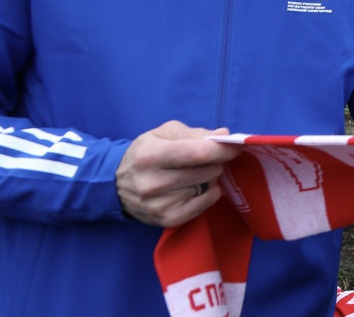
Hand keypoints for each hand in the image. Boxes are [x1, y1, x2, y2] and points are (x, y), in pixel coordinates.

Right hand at [115, 120, 241, 226]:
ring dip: (210, 178)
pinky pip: (203, 206)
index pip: (197, 153)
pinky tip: (198, 187)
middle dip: (216, 162)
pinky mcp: (166, 220)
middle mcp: (152, 183)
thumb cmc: (146, 151)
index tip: (236, 146)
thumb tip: (224, 136)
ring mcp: (158, 205)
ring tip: (197, 172)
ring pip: (207, 187)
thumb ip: (195, 134)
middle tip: (209, 158)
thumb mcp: (165, 133)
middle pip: (206, 172)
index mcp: (150, 155)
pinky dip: (208, 194)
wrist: (117, 183)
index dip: (222, 150)